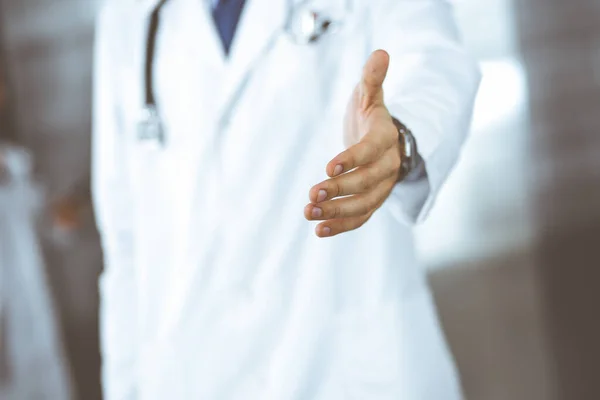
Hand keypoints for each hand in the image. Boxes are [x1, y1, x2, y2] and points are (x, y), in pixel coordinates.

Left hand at [305, 50, 402, 237]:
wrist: (386, 142)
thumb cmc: (371, 116)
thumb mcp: (369, 96)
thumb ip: (372, 79)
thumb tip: (380, 53)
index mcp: (386, 138)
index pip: (371, 151)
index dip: (352, 159)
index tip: (328, 166)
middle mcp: (388, 166)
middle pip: (368, 183)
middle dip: (340, 190)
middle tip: (311, 195)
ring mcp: (382, 187)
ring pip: (364, 205)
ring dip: (337, 212)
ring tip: (309, 214)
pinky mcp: (373, 202)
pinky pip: (360, 218)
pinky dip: (341, 226)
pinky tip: (318, 231)